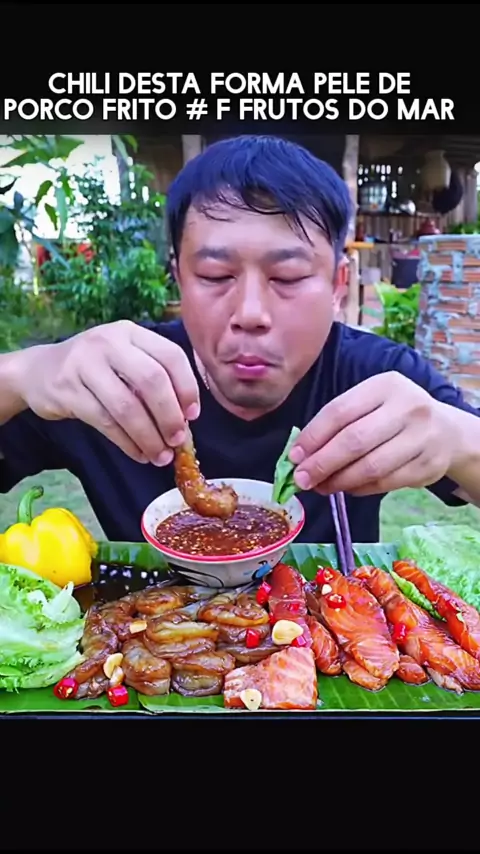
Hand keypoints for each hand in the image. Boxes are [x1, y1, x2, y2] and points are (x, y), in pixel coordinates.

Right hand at [17, 320, 200, 465]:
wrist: (38, 371)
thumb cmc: (95, 369)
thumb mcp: (123, 358)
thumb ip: (153, 377)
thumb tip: (185, 418)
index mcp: (131, 332)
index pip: (171, 356)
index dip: (187, 388)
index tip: (192, 415)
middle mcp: (108, 342)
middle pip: (151, 380)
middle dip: (169, 416)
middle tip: (178, 440)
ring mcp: (84, 365)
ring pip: (127, 407)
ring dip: (149, 437)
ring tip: (161, 456)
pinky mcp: (67, 391)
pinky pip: (105, 422)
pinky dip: (127, 443)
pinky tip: (139, 454)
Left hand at [289, 372, 453, 495]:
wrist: (447, 432)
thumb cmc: (395, 416)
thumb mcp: (371, 403)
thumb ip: (339, 423)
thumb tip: (300, 455)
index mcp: (386, 385)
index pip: (340, 411)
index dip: (313, 436)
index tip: (294, 457)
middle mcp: (408, 407)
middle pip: (354, 441)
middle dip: (322, 463)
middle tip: (302, 479)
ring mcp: (422, 438)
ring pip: (371, 467)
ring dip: (339, 481)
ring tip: (320, 487)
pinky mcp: (428, 466)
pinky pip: (385, 483)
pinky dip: (359, 489)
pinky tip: (346, 487)